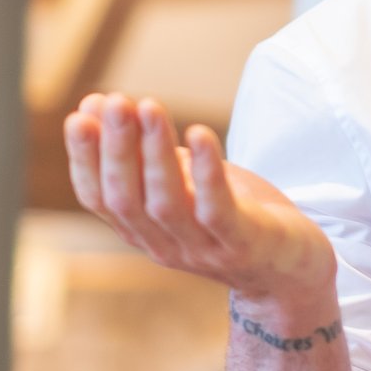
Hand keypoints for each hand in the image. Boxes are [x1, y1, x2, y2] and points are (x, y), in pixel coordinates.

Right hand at [65, 93, 337, 312]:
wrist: (292, 269)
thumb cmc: (232, 213)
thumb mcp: (181, 179)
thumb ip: (141, 150)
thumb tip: (92, 103)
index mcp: (143, 230)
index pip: (98, 199)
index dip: (85, 159)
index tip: (78, 116)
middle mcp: (164, 245)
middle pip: (126, 199)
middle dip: (116, 148)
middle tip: (115, 101)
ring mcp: (202, 249)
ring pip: (166, 203)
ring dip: (154, 153)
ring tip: (150, 106)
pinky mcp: (243, 245)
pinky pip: (217, 210)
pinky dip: (206, 172)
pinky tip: (199, 134)